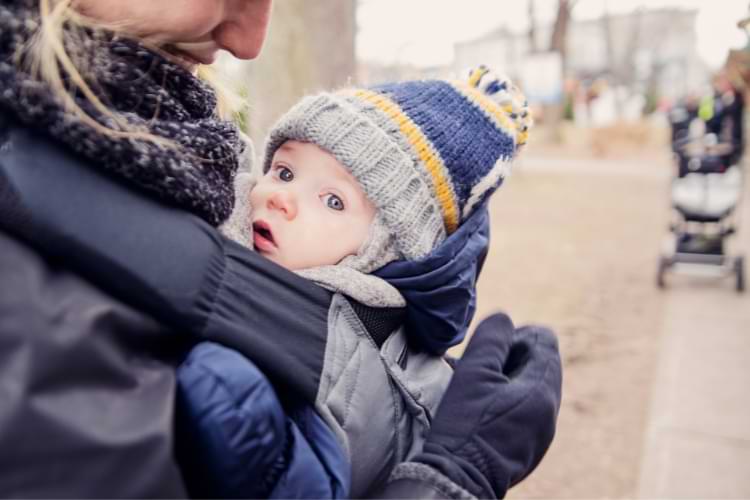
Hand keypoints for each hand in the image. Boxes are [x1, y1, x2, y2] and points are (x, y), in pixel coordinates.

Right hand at [412, 313, 561, 497]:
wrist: (458, 477)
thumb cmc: (465, 424)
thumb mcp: (474, 372)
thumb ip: (492, 338)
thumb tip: (504, 318)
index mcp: (543, 390)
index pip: (545, 340)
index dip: (516, 335)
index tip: (489, 349)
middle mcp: (551, 412)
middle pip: (541, 363)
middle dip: (512, 357)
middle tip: (481, 367)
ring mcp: (542, 433)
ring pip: (533, 387)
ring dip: (509, 378)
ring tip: (480, 388)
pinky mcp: (530, 447)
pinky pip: (528, 410)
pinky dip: (509, 400)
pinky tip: (485, 410)